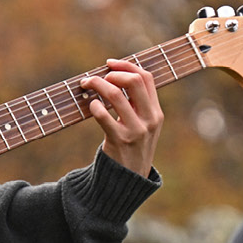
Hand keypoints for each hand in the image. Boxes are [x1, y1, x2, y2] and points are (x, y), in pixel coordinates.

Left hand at [81, 58, 162, 176]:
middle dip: (112, 73)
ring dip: (97, 85)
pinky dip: (94, 105)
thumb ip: (137, 105)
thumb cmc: (132, 147)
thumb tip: (115, 77)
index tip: (110, 63)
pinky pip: (103, 115)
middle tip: (97, 77)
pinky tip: (91, 105)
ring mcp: (135, 130)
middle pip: (133, 81)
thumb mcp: (144, 126)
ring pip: (116, 94)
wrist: (129, 179)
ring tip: (87, 85)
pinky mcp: (119, 140)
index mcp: (156, 112)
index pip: (146, 77)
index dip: (126, 65)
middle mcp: (149, 120)